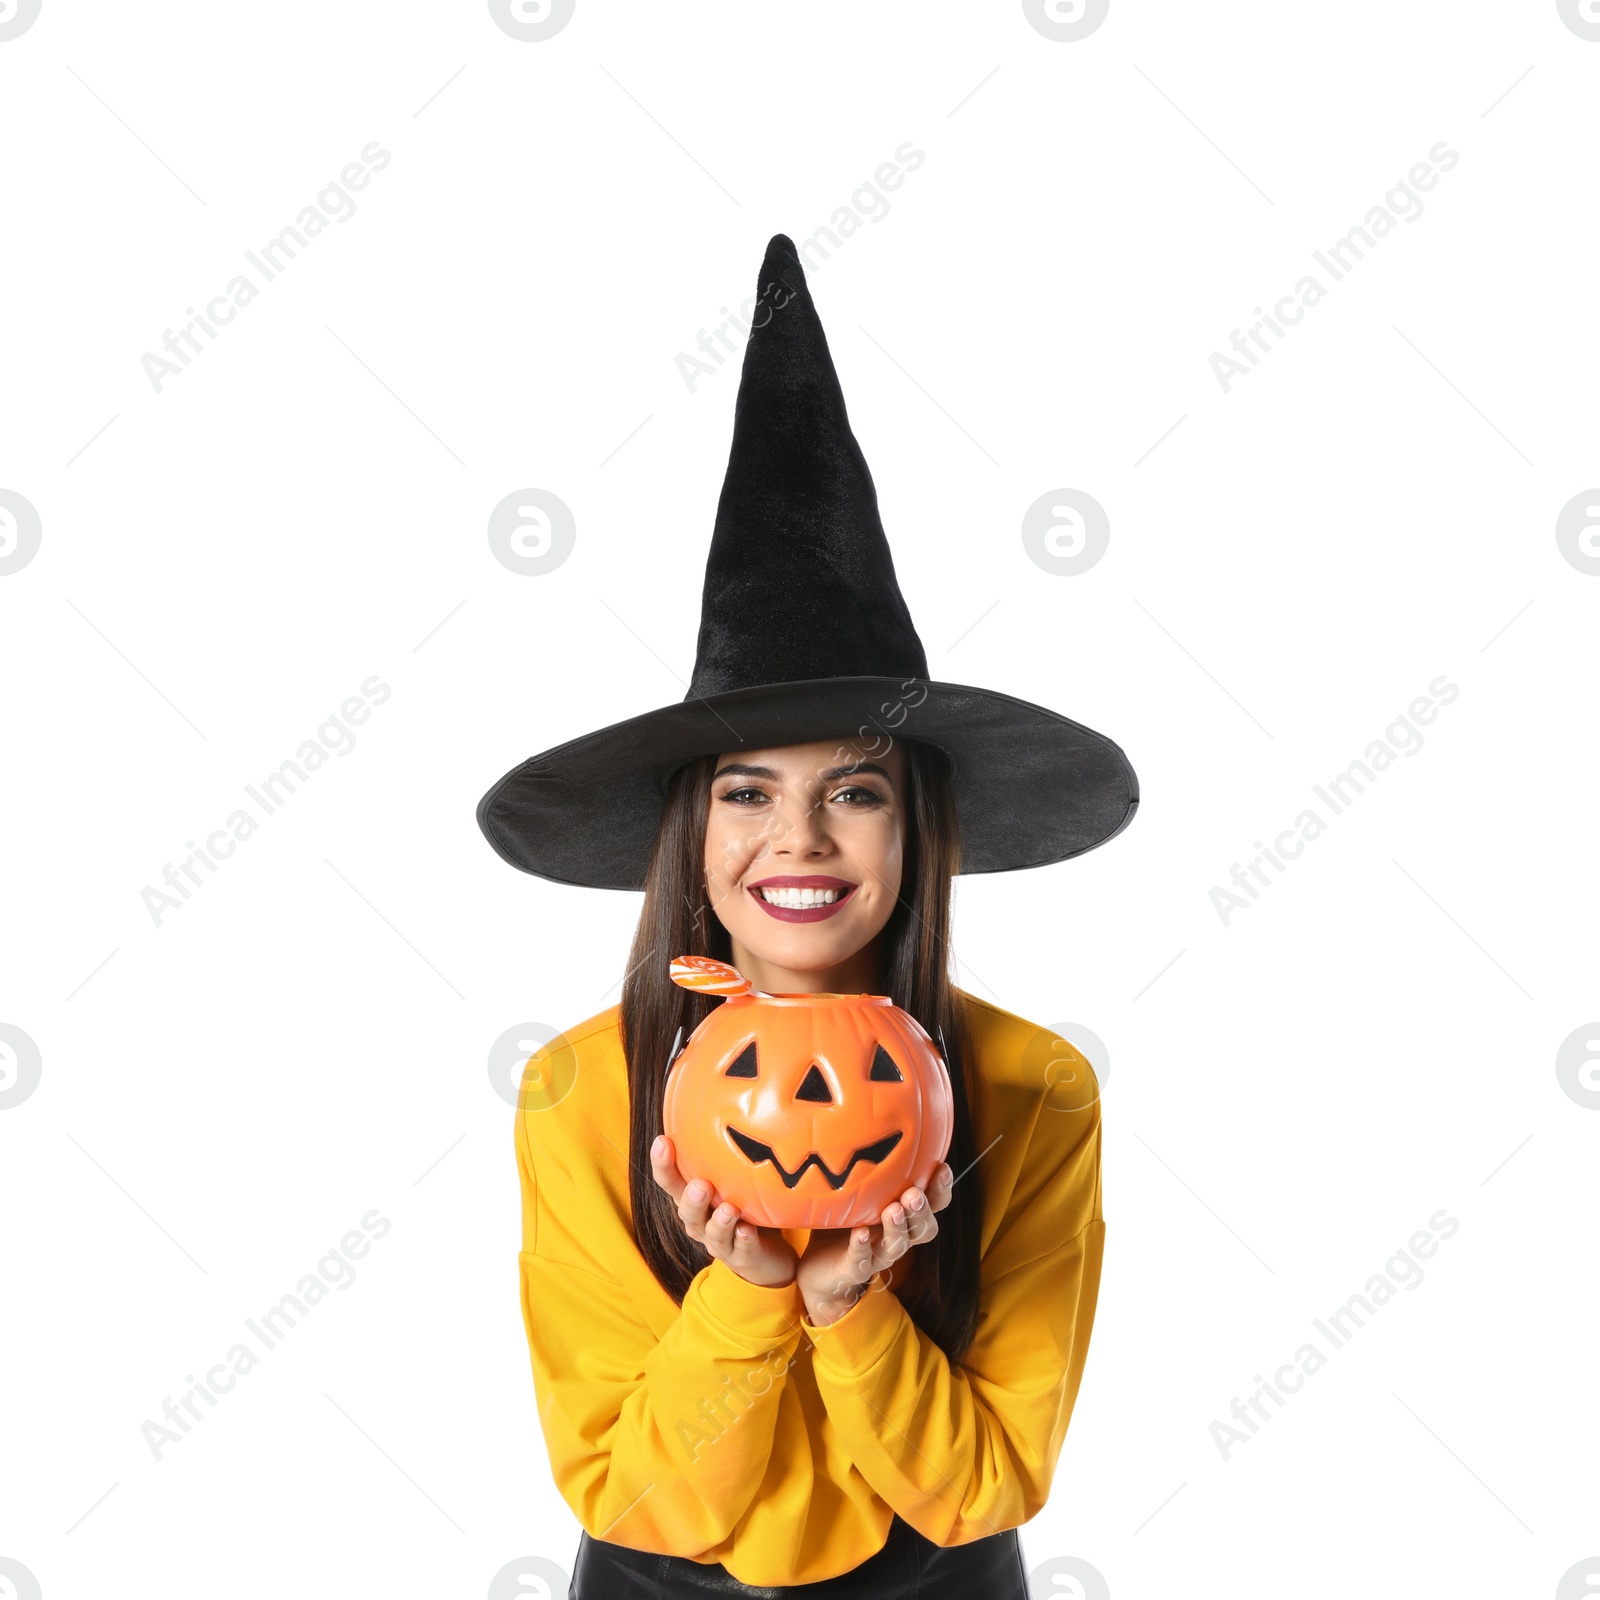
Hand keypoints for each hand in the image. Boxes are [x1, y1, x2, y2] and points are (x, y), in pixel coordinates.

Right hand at [650, 1134, 798, 1288]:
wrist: (765, 1257)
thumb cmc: (742, 1206)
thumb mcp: (730, 1176)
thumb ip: (722, 1147)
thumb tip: (724, 1091)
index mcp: (692, 1198)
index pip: (670, 1181)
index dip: (663, 1164)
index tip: (662, 1140)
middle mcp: (700, 1221)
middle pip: (685, 1211)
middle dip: (690, 1198)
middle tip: (700, 1184)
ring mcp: (720, 1241)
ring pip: (712, 1233)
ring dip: (719, 1221)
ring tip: (729, 1209)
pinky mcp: (742, 1258)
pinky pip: (741, 1250)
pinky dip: (743, 1240)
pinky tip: (749, 1230)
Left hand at [797, 1163, 954, 1326]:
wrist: (820, 1265)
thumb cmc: (847, 1218)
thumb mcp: (861, 1186)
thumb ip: (872, 1162)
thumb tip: (875, 1112)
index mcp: (905, 1215)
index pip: (934, 1203)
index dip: (942, 1189)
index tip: (942, 1167)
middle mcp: (898, 1235)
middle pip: (925, 1228)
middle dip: (921, 1210)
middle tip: (913, 1193)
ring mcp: (878, 1254)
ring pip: (898, 1246)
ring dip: (898, 1228)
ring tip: (892, 1210)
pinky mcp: (855, 1268)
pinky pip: (863, 1261)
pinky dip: (863, 1247)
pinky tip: (860, 1233)